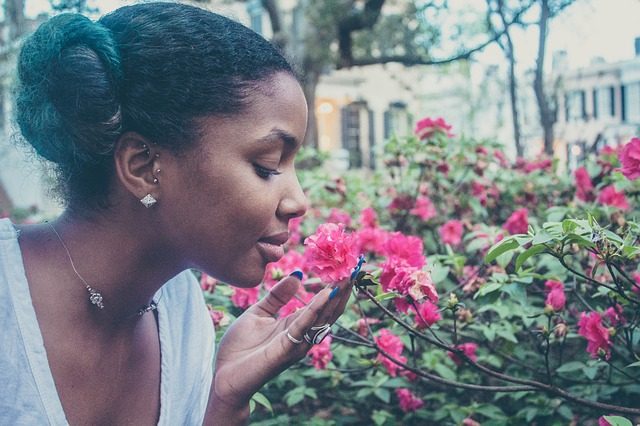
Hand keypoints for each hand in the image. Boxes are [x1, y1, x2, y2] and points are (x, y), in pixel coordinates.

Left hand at [204, 274, 351, 424]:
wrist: (224, 376)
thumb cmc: (239, 348)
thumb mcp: (258, 312)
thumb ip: (277, 295)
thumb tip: (297, 275)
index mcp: (295, 325)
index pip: (322, 305)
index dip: (334, 288)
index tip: (345, 269)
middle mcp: (302, 335)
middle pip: (329, 311)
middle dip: (342, 291)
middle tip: (354, 269)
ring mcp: (297, 344)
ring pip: (322, 318)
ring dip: (335, 298)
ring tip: (347, 278)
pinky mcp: (287, 350)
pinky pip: (304, 326)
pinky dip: (316, 309)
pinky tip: (326, 294)